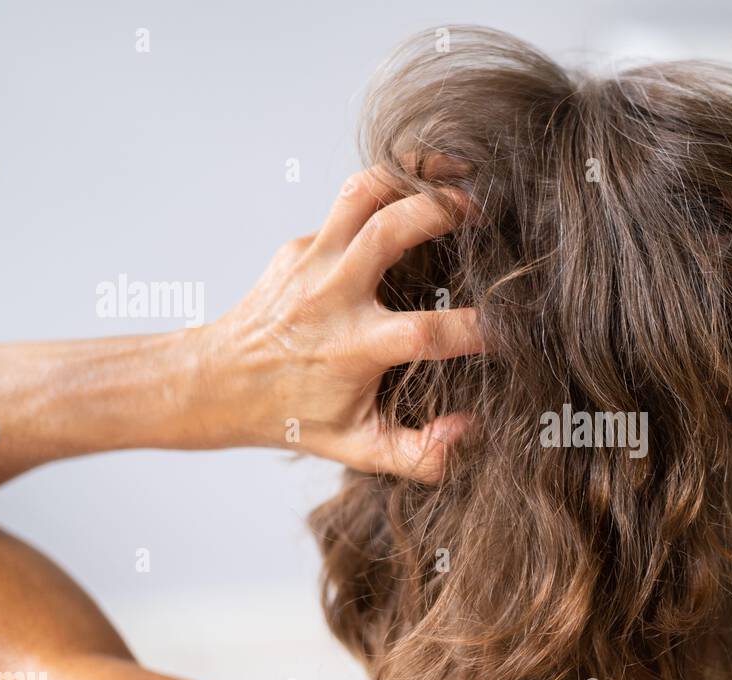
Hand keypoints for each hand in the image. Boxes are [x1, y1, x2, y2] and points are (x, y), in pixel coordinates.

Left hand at [201, 167, 481, 479]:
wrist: (216, 382)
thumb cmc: (293, 417)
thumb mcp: (358, 450)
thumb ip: (421, 455)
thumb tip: (470, 428)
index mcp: (353, 347)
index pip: (428, 331)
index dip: (481, 328)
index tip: (514, 326)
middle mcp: (331, 296)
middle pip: (392, 229)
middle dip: (445, 210)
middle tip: (485, 215)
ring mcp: (311, 262)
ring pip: (363, 192)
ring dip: (412, 174)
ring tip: (456, 173)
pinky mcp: (300, 245)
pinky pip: (348, 205)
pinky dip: (387, 195)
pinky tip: (416, 203)